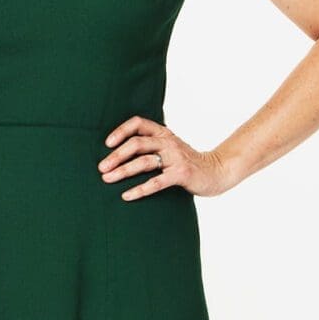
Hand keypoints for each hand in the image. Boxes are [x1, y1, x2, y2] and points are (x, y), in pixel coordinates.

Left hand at [99, 117, 227, 199]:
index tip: (107, 143)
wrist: (217, 172)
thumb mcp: (170, 148)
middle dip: (116, 156)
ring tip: (107, 179)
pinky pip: (156, 182)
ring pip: (144, 162)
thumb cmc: (187, 162)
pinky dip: (139, 189)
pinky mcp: (182, 174)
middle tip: (101, 168)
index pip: (139, 123)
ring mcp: (176, 158)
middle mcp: (169, 143)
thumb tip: (117, 154)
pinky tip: (126, 196)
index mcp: (164, 134)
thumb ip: (151, 146)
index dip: (121, 131)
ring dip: (123, 171)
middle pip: (137, 144)